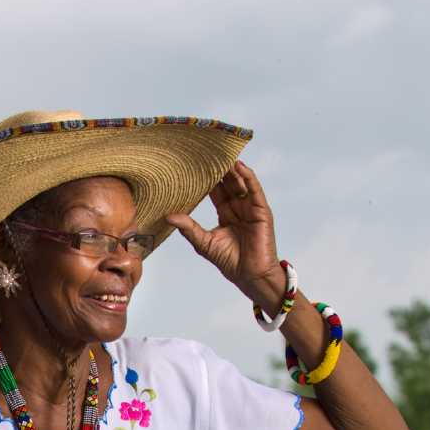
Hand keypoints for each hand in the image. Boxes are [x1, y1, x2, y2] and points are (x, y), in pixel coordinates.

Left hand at [165, 160, 284, 306]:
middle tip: (207, 154)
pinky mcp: (261, 211)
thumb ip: (188, 228)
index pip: (216, 192)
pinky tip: (239, 167)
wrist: (250, 275)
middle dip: (219, 170)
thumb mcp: (204, 242)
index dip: (206, 179)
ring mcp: (251, 208)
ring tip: (221, 155)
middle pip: (228, 184)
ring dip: (232, 170)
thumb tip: (168, 216)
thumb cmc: (230, 261)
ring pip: (241, 184)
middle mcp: (239, 208)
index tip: (194, 166)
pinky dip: (248, 178)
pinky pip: (255, 190)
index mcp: (226, 213)